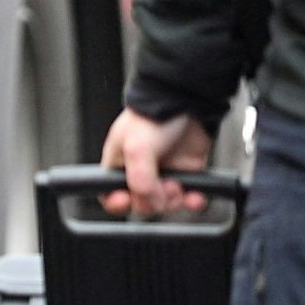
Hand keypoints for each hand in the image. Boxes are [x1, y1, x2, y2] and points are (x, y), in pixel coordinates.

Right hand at [99, 108, 214, 214]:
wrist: (187, 100)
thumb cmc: (153, 116)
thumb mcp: (136, 148)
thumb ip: (139, 180)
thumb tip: (151, 201)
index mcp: (119, 164)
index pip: (110, 194)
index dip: (117, 203)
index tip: (127, 201)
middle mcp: (140, 172)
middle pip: (141, 204)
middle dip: (152, 201)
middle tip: (160, 187)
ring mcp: (164, 173)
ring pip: (165, 203)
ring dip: (173, 200)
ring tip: (177, 185)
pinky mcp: (185, 172)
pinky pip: (188, 197)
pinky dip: (192, 201)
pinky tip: (193, 197)